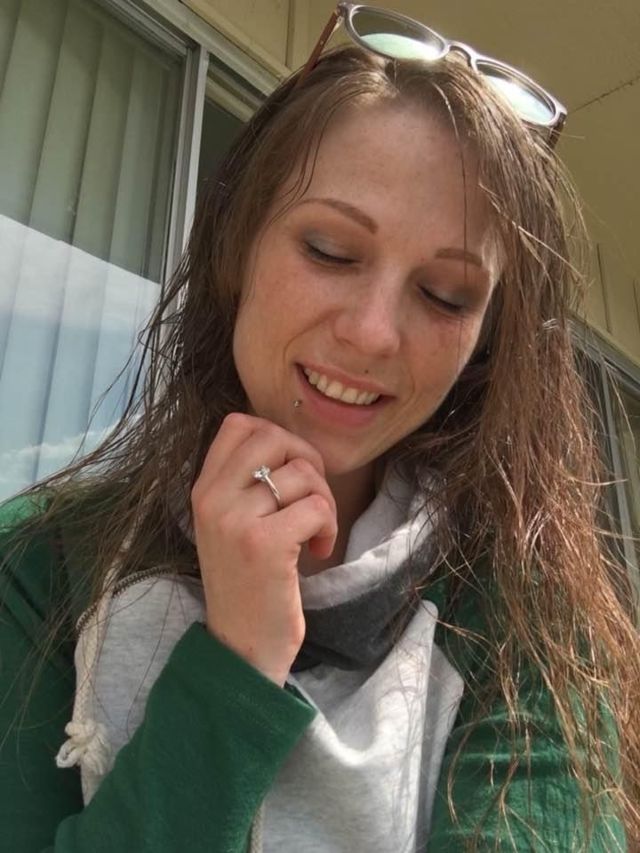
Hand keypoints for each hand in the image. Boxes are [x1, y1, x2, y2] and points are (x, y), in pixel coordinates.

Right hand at [191, 413, 337, 685]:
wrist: (241, 646)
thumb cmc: (247, 582)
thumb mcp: (229, 525)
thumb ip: (246, 483)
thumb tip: (290, 443)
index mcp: (203, 489)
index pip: (238, 424)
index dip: (277, 438)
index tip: (290, 473)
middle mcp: (212, 499)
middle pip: (273, 437)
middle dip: (307, 461)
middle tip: (312, 497)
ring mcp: (236, 521)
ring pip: (302, 474)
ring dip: (324, 502)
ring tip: (314, 533)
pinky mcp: (265, 545)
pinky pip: (316, 507)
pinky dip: (328, 526)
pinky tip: (317, 550)